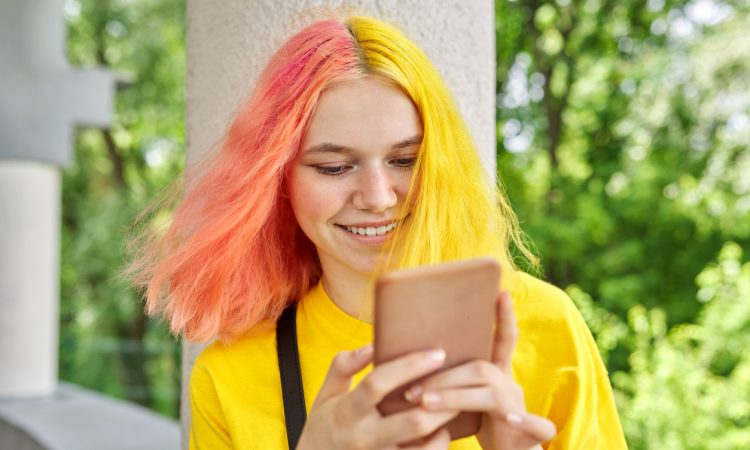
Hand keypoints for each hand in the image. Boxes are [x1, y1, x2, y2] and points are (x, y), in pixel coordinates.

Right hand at [296, 344, 459, 449]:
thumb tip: (371, 345)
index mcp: (347, 411)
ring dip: (443, 427)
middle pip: (412, 422)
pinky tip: (440, 432)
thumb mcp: (325, 394)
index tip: (437, 354)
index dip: (409, 366)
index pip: (378, 384)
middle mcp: (365, 438)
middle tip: (458, 382)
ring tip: (452, 407)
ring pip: (424, 449)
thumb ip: (343, 366)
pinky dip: (437, 446)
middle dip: (441, 401)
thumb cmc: (324, 426)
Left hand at [403, 291, 556, 449]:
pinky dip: (524, 420)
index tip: (501, 292)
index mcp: (496, 376)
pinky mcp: (531, 433)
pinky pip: (535, 424)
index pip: (501, 341)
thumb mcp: (464, 399)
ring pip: (494, 394)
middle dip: (444, 377)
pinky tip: (509, 419)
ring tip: (426, 404)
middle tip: (412, 390)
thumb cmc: (479, 425)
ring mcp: (519, 407)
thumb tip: (409, 363)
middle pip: (481, 369)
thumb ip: (449, 381)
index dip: (503, 317)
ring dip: (456, 397)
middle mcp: (510, 385)